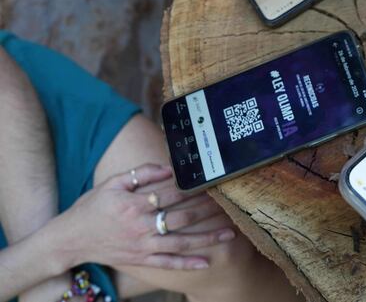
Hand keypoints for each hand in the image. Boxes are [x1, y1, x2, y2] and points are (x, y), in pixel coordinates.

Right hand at [55, 164, 234, 269]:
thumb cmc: (92, 208)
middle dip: (208, 210)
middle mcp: (140, 226)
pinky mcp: (141, 260)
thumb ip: (141, 173)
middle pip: (182, 217)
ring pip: (181, 242)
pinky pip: (168, 263)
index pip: (170, 194)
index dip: (193, 188)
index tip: (212, 183)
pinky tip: (206, 260)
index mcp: (133, 204)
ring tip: (229, 232)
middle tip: (229, 203)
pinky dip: (187, 263)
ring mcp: (142, 246)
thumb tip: (169, 168)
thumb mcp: (112, 183)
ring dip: (207, 237)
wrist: (70, 239)